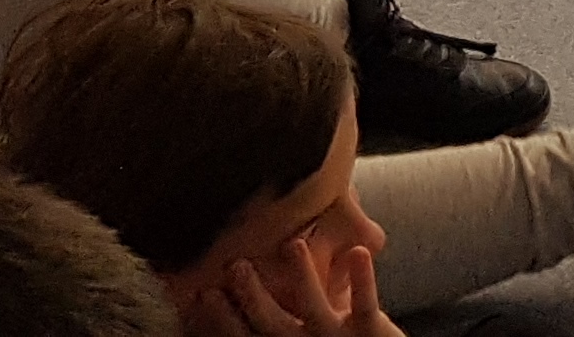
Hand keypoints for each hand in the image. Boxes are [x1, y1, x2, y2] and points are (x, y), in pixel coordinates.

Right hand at [197, 238, 403, 336]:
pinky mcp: (370, 332)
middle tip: (236, 265)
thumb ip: (282, 308)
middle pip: (271, 322)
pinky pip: (364, 304)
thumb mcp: (303, 330)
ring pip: (314, 308)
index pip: (247, 333)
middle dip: (252, 295)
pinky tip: (358, 251)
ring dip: (302, 277)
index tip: (203, 293)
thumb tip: (252, 272)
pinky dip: (362, 280)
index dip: (223, 317)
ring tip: (294, 245)